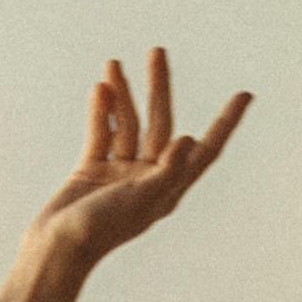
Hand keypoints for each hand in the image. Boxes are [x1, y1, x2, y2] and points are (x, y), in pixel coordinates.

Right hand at [30, 49, 249, 268]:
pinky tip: (100, 88)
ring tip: (113, 64)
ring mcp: (120, 172)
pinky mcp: (93, 170)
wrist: (56, 250)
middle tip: (157, 51)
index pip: (206, 149)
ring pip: (128, 124)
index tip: (245, 94)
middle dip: (159, 88)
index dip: (226, 122)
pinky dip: (101, 112)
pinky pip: (101, 133)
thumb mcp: (140, 201)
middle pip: (162, 123)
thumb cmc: (101, 232)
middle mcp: (149, 177)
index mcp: (169, 188)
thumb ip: (166, 171)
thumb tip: (188, 139)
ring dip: (122, 94)